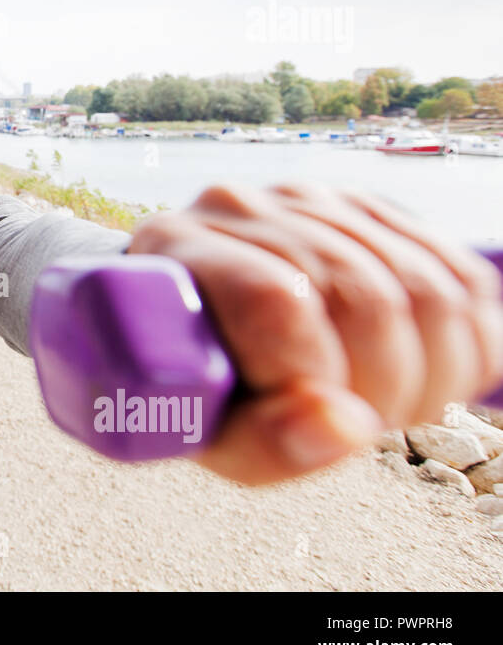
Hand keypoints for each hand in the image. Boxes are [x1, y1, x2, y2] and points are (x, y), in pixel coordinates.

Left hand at [126, 182, 502, 484]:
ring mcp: (307, 200)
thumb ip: (263, 444)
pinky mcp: (368, 210)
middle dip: (384, 389)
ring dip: (430, 375)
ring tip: (382, 403)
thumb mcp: (207, 437)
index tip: (313, 418)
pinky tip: (425, 374)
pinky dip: (467, 346)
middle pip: (367, 298)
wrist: (191, 337)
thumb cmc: (193, 392)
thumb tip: (344, 426)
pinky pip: (461, 278)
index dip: (319, 374)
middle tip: (358, 422)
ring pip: (428, 290)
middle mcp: (240, 206)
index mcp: (176, 249)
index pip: (279, 300)